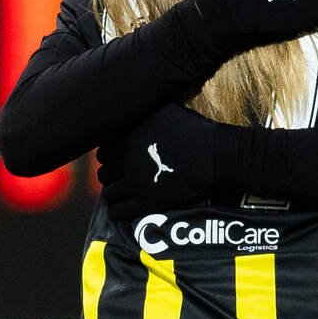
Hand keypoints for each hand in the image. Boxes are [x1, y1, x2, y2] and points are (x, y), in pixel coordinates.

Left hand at [96, 105, 238, 226]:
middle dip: (109, 176)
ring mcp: (136, 182)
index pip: (102, 151)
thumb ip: (142, 113)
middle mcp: (126, 160)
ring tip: (116, 195)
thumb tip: (132, 106)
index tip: (113, 160)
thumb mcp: (164, 110)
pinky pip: (121, 212)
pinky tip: (118, 212)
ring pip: (110, 193)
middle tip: (116, 179)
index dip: (108, 157)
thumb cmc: (193, 129)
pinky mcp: (148, 202)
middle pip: (104, 173)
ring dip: (111, 195)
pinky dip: (117, 213)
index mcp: (127, 137)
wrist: (215, 153)